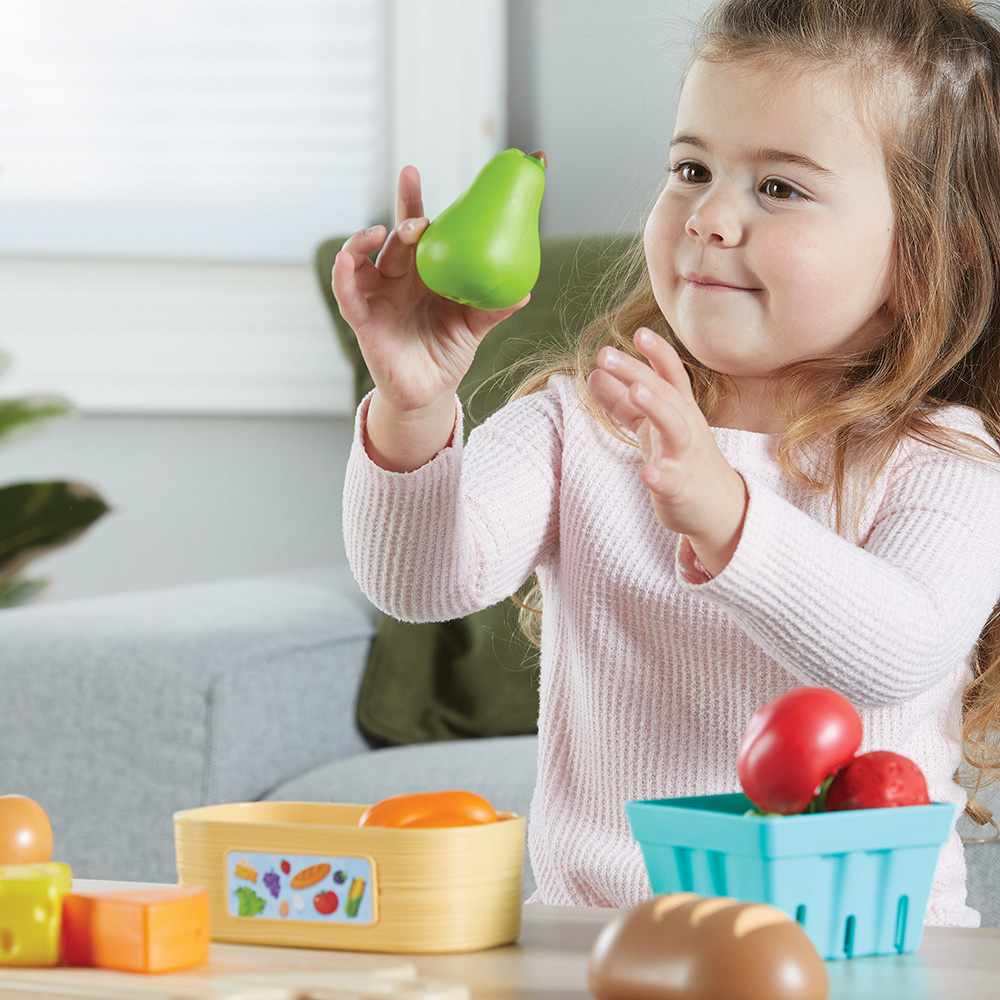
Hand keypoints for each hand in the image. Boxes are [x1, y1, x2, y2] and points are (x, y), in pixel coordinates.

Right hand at [332, 165, 528, 416]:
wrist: (428, 392)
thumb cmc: (447, 352)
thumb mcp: (474, 325)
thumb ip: (493, 307)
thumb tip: (522, 290)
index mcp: (423, 271)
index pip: (416, 228)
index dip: (411, 200)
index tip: (411, 171)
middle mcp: (396, 278)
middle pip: (393, 239)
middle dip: (402, 221)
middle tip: (416, 221)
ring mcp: (377, 296)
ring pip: (361, 258)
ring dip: (365, 241)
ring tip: (379, 233)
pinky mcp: (363, 320)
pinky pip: (347, 294)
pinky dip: (343, 276)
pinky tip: (346, 260)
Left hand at [587, 328, 747, 575]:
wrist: (717, 507)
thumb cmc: (681, 458)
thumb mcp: (651, 425)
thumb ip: (622, 400)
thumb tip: (594, 373)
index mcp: (678, 408)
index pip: (670, 374)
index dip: (657, 353)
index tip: (639, 331)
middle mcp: (686, 426)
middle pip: (664, 393)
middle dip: (637, 372)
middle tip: (606, 354)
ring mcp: (685, 456)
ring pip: (674, 427)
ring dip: (656, 407)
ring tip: (635, 391)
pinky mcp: (680, 488)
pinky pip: (671, 480)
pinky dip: (659, 476)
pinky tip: (646, 473)